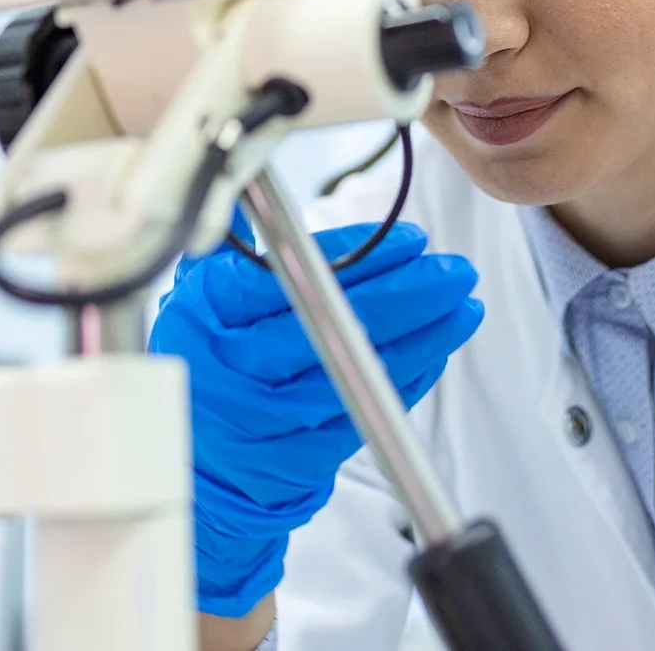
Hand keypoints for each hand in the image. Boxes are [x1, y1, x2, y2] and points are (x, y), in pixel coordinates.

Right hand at [150, 220, 483, 617]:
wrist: (192, 458)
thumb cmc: (208, 361)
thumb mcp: (203, 298)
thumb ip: (241, 251)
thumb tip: (268, 194)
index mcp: (209, 314)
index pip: (293, 275)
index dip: (359, 255)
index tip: (409, 242)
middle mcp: (233, 367)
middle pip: (335, 324)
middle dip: (408, 294)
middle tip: (454, 273)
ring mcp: (265, 419)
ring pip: (359, 372)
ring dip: (423, 339)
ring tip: (462, 308)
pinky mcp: (296, 459)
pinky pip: (365, 413)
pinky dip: (405, 380)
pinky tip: (433, 351)